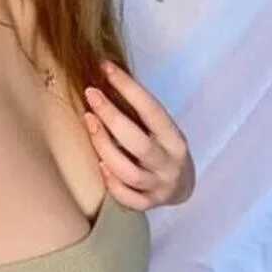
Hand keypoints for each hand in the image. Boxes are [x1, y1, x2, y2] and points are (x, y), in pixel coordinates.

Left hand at [82, 60, 194, 210]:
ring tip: (89, 122)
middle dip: (111, 116)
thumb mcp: (160, 128)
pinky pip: (129, 199)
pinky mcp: (149, 204)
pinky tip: (100, 165)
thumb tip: (104, 74)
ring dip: (105, 147)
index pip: (152, 110)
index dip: (128, 88)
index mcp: (175, 139)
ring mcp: (159, 186)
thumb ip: (138, 111)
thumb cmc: (162, 147)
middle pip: (138, 143)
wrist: (183, 186)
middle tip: (91, 94)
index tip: (105, 68)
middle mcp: (170, 164)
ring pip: (129, 173)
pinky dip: (113, 184)